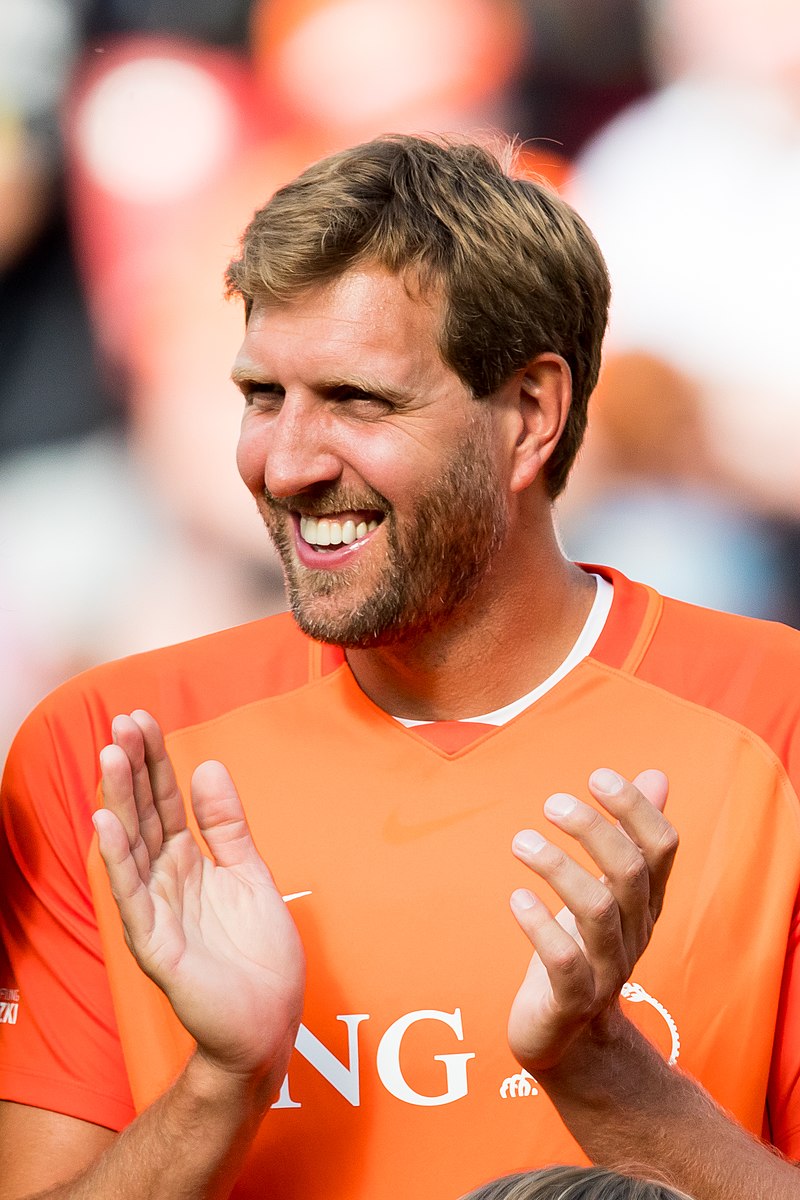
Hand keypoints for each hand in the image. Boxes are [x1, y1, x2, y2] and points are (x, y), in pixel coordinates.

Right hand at [94, 711, 304, 1088]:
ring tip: (109, 756)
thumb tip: (207, 767)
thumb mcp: (249, 873)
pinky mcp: (156, 946)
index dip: (155, 762)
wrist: (269, 1022)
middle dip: (133, 769)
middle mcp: (167, 882)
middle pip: (144, 815)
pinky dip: (119, 861)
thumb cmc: (259, 955)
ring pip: (132, 848)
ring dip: (119, 802)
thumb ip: (226, 825)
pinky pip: (134, 898)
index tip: (142, 720)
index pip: (165, 803)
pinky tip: (107, 824)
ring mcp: (158, 912)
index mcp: (189, 863)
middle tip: (121, 722)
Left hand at [507, 768, 675, 1073]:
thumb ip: (630, 836)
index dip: (635, 808)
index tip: (597, 776)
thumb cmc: (583, 950)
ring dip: (557, 868)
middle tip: (551, 803)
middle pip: (629, 872)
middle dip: (592, 830)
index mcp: (645, 902)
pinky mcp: (571, 1000)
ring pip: (596, 911)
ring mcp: (606, 969)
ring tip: (521, 841)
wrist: (569, 1040)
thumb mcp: (609, 892)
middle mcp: (634, 932)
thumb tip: (656, 776)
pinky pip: (564, 962)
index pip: (661, 847)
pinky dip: (539, 925)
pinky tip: (516, 898)